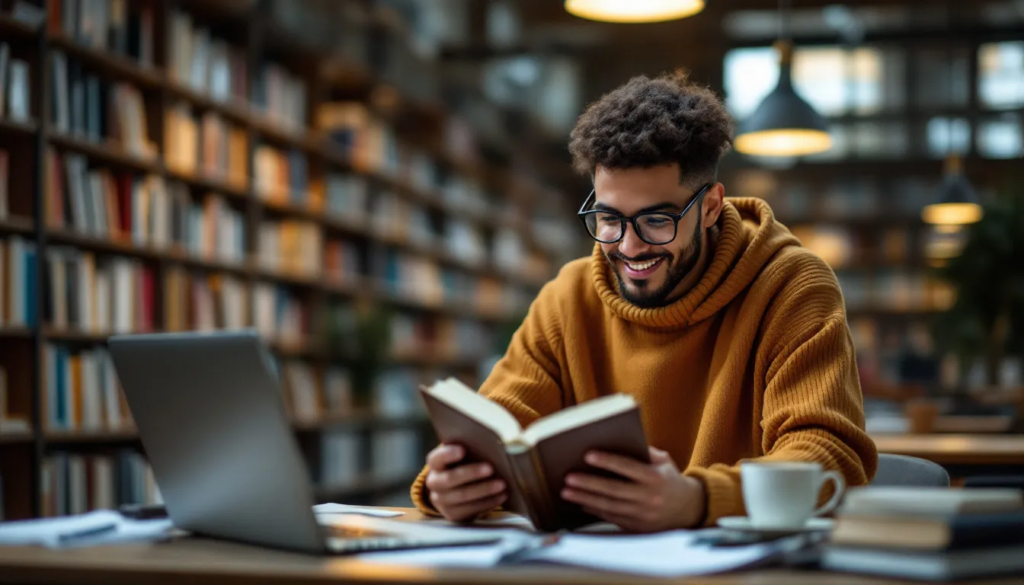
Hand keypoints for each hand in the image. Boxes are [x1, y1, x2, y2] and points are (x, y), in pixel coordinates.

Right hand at [424, 444, 506, 521]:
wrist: (454, 491)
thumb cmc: (464, 465)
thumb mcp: (463, 457)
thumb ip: (470, 450)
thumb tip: (492, 445)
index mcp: (436, 464)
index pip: (436, 458)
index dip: (448, 454)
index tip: (463, 450)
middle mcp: (434, 483)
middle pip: (450, 479)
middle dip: (471, 473)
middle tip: (490, 468)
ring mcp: (441, 501)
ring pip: (462, 495)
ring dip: (484, 490)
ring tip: (502, 484)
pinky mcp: (453, 515)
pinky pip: (471, 509)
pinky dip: (488, 502)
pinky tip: (502, 496)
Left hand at [561, 446, 704, 531]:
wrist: (688, 509)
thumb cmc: (669, 478)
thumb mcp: (663, 461)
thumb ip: (643, 452)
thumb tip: (617, 440)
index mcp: (656, 478)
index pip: (628, 467)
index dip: (607, 461)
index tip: (587, 455)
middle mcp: (649, 498)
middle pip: (613, 490)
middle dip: (588, 484)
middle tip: (568, 478)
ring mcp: (643, 515)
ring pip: (609, 507)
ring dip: (585, 499)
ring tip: (566, 492)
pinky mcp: (638, 527)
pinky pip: (612, 518)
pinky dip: (595, 511)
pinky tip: (581, 504)